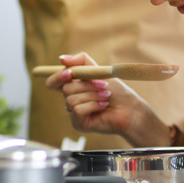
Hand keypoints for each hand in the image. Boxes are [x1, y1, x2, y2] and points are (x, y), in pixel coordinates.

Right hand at [44, 52, 172, 146]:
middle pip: (65, 88)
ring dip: (92, 95)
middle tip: (103, 85)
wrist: (130, 108)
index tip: (69, 73)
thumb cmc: (116, 91)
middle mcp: (70, 99)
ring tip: (106, 96)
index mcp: (73, 86)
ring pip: (71, 99)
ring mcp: (74, 113)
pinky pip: (77, 110)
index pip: (53, 82)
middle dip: (86, 84)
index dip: (57, 76)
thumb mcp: (98, 70)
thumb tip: (61, 58)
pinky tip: (103, 106)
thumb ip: (81, 61)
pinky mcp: (79, 123)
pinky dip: (93, 105)